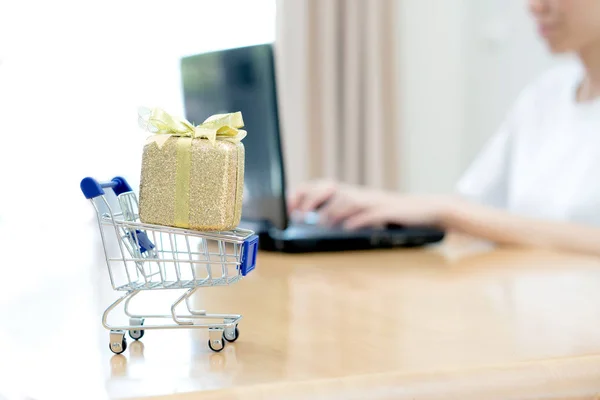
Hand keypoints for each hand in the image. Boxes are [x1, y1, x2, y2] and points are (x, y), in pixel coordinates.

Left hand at [288, 180, 449, 228]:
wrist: (428, 211)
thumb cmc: (394, 216)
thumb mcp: (366, 214)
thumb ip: (345, 215)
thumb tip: (319, 222)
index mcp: (354, 193)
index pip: (323, 186)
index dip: (305, 193)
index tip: (289, 206)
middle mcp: (362, 193)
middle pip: (332, 188)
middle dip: (312, 199)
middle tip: (299, 214)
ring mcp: (376, 200)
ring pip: (349, 200)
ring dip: (332, 211)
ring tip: (321, 222)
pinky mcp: (391, 211)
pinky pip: (372, 213)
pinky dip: (358, 220)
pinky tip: (347, 227)